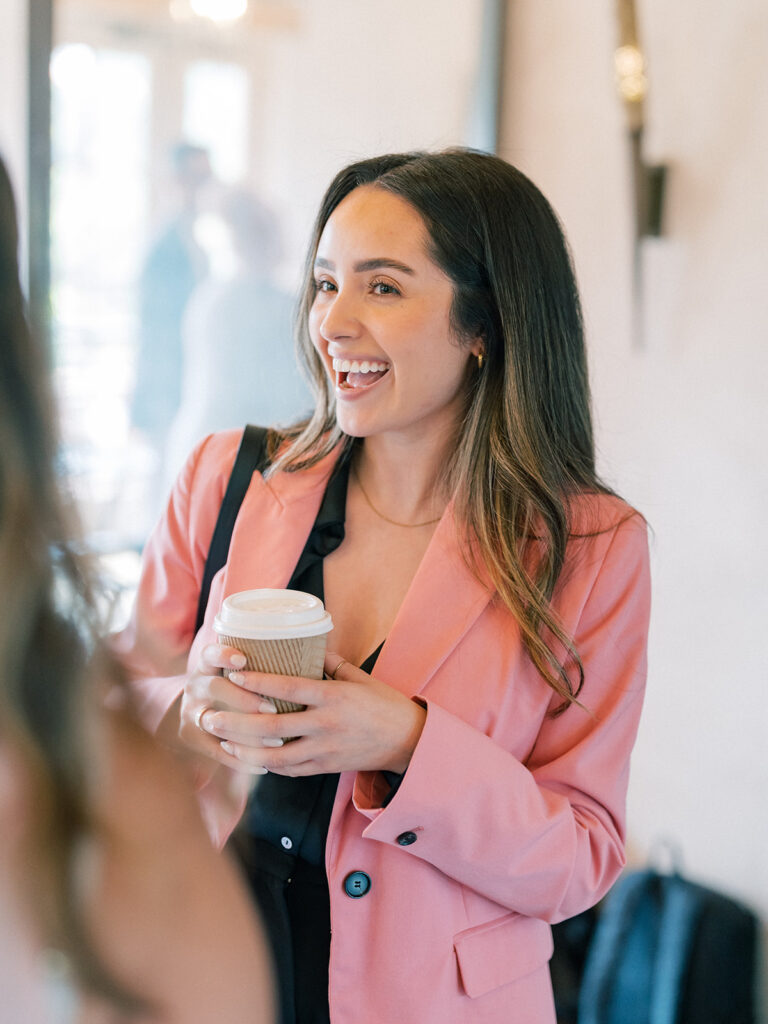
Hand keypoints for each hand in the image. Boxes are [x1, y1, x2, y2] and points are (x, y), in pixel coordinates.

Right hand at [178, 644, 284, 778]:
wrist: (197, 714)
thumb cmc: (235, 687)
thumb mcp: (238, 671)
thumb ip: (265, 662)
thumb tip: (314, 652)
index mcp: (208, 665)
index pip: (210, 653)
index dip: (224, 655)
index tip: (244, 659)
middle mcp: (196, 687)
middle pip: (214, 688)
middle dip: (244, 700)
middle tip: (272, 710)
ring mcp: (192, 714)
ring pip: (215, 722)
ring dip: (246, 732)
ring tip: (277, 740)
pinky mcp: (193, 739)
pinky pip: (216, 751)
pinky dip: (241, 759)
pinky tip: (265, 766)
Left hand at [196, 652, 426, 777]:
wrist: (408, 741)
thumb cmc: (384, 704)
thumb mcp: (360, 677)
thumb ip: (331, 663)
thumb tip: (307, 646)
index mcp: (334, 696)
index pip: (290, 688)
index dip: (259, 681)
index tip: (234, 673)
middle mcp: (326, 725)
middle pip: (272, 727)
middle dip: (237, 724)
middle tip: (210, 718)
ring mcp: (324, 750)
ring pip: (276, 756)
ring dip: (245, 752)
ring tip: (222, 744)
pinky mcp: (325, 767)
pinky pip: (290, 770)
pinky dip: (266, 766)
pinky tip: (248, 759)